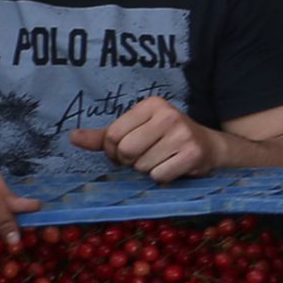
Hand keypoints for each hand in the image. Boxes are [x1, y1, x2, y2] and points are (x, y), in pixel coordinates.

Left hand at [69, 95, 220, 182]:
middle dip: (130, 161)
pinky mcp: (193, 154)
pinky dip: (162, 178)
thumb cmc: (165, 138)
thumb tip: (72, 137)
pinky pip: (159, 175)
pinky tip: (172, 167)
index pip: (112, 135)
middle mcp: (168, 115)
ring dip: (147, 170)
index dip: (114, 151)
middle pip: (125, 150)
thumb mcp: (135, 131)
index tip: (127, 151)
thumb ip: (104, 136)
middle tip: (144, 157)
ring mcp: (183, 134)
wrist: (209, 147)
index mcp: (151, 104)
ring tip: (162, 160)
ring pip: (142, 165)